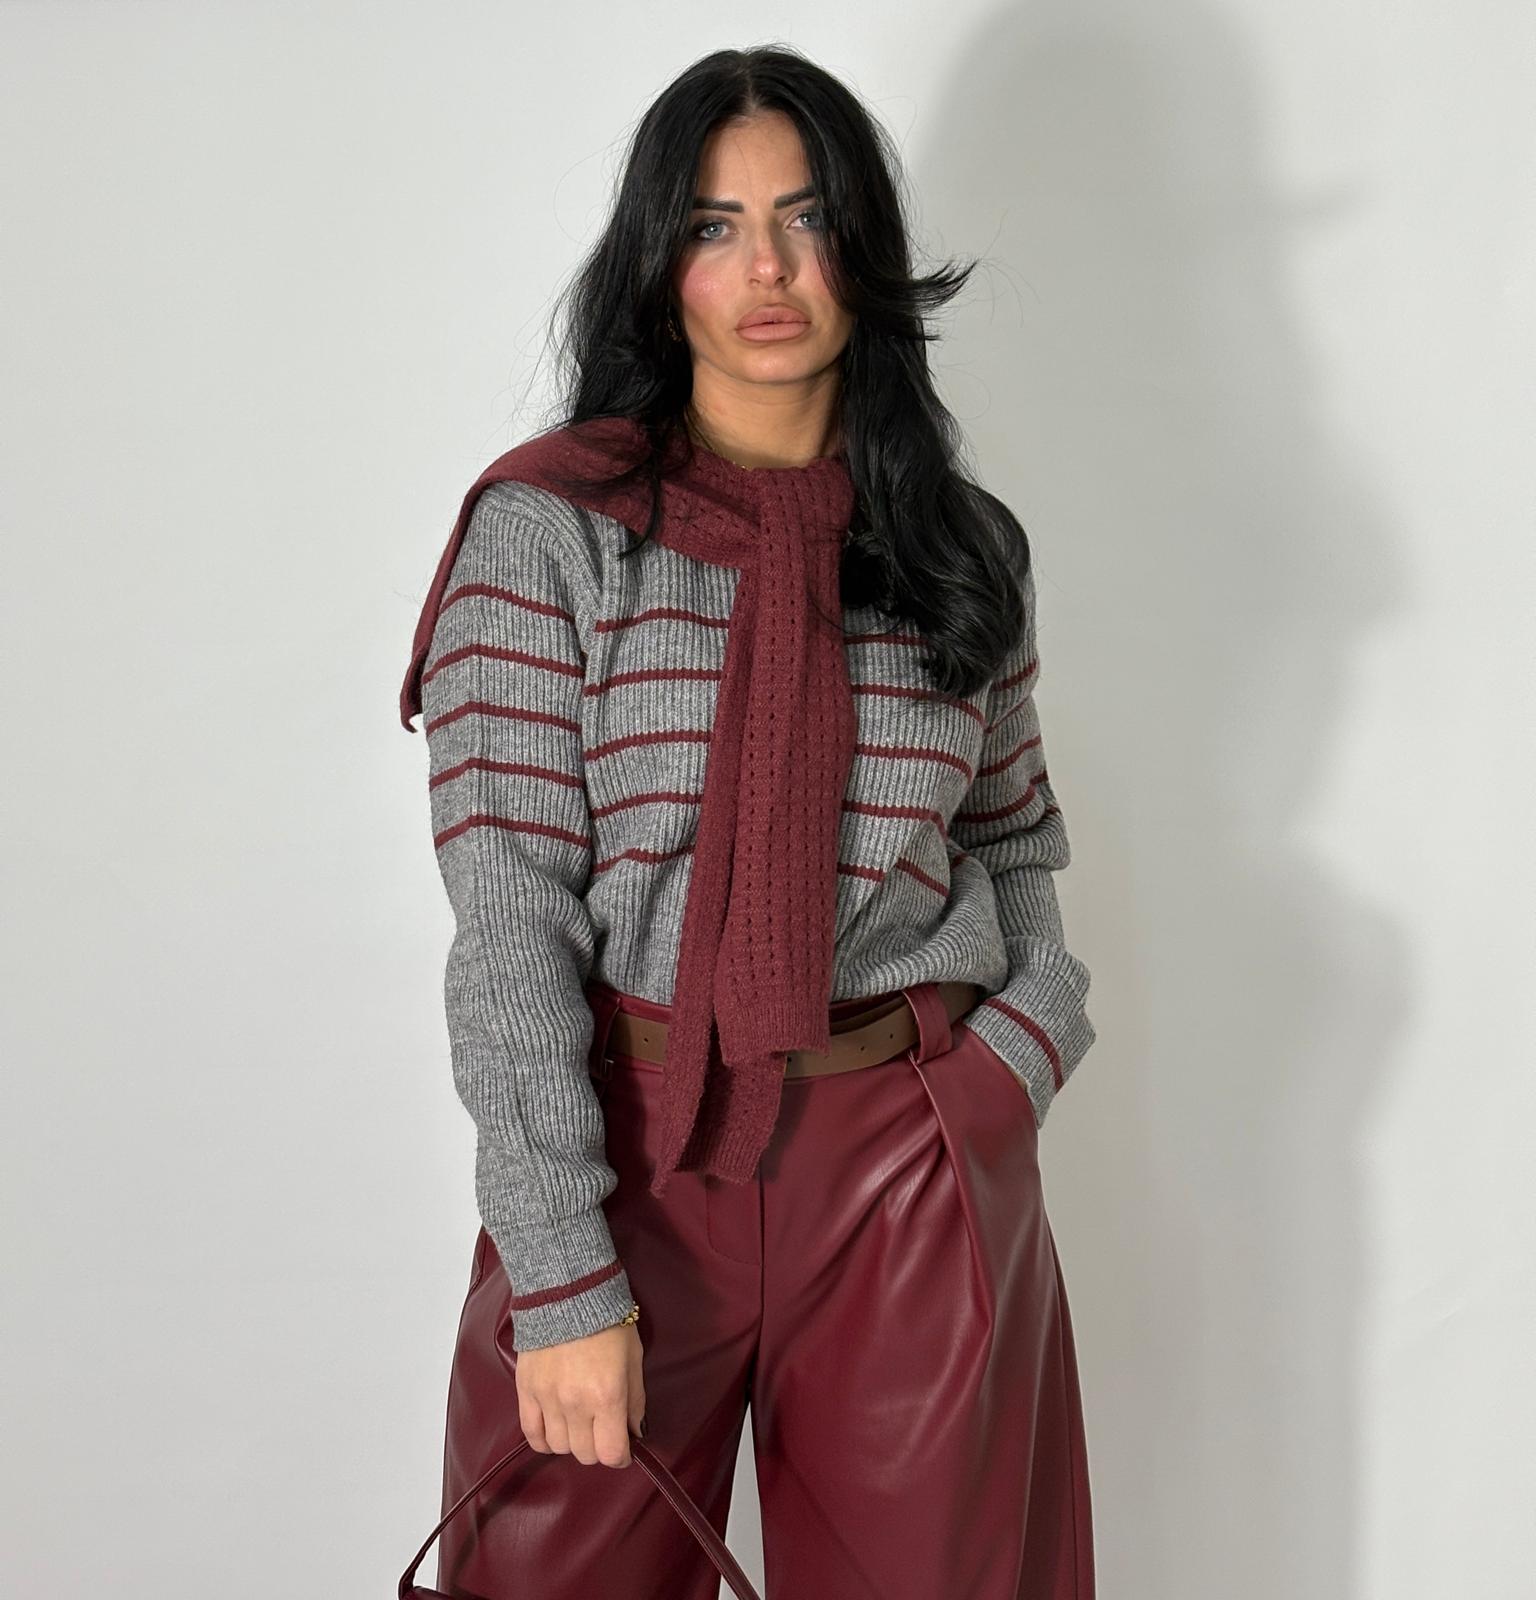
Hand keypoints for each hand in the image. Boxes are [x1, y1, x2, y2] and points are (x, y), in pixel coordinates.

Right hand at [516, 1319, 645, 1467]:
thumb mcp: (633, 1358)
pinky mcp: (526, 1390)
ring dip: (572, 1442)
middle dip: (598, 1447)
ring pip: (559, 1447)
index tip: (623, 1449)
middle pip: (585, 1454)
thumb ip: (635, 1400)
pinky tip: (554, 1429)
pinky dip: (544, 1439)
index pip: (611, 1453)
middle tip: (602, 1430)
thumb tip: (636, 1431)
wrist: (569, 1292)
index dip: (620, 1456)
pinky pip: (531, 1434)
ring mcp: (548, 1398)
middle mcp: (576, 1403)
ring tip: (579, 1423)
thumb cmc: (608, 1322)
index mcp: (607, 1395)